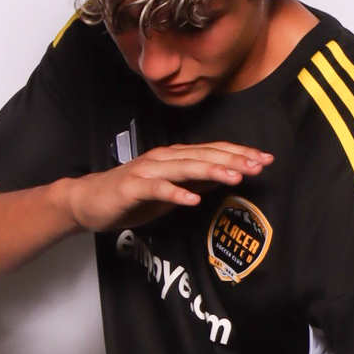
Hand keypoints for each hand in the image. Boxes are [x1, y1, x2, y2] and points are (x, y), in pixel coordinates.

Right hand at [66, 144, 270, 234]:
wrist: (88, 201)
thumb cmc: (132, 196)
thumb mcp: (173, 189)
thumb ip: (198, 180)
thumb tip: (228, 174)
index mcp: (175, 157)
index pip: (212, 151)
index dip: (239, 154)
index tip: (265, 159)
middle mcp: (163, 158)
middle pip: (203, 156)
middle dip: (233, 159)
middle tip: (258, 165)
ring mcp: (147, 171)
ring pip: (183, 168)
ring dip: (210, 170)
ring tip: (234, 176)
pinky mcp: (132, 188)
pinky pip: (156, 189)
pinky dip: (175, 193)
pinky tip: (193, 199)